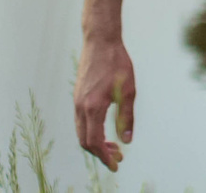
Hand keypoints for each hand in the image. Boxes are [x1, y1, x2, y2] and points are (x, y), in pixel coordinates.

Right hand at [74, 34, 136, 169]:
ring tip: (113, 146)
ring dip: (95, 143)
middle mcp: (80, 107)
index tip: (116, 164)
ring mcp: (76, 102)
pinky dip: (91, 131)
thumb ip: (126, 116)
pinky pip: (80, 122)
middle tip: (117, 157)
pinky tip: (104, 129)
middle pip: (85, 141)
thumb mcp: (128, 90)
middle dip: (100, 153)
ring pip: (81, 132)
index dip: (105, 157)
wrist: (100, 41)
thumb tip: (127, 140)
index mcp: (92, 108)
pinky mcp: (78, 96)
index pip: (95, 142)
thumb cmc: (116, 63)